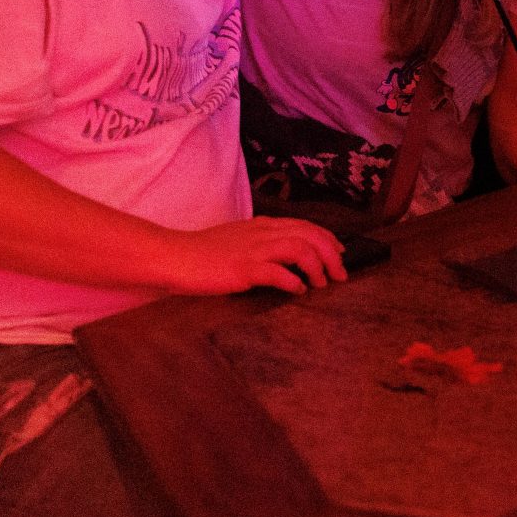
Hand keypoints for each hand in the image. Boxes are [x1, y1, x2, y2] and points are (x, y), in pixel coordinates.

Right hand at [168, 216, 347, 295]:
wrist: (175, 256)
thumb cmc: (204, 254)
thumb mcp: (239, 240)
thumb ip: (263, 244)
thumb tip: (287, 259)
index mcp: (263, 226)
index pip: (306, 225)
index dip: (328, 239)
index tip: (340, 254)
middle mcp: (263, 233)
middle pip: (311, 235)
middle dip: (332, 254)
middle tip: (340, 275)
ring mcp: (253, 250)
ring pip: (301, 249)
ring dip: (318, 267)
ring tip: (321, 283)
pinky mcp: (243, 269)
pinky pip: (277, 272)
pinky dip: (294, 281)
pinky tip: (298, 291)